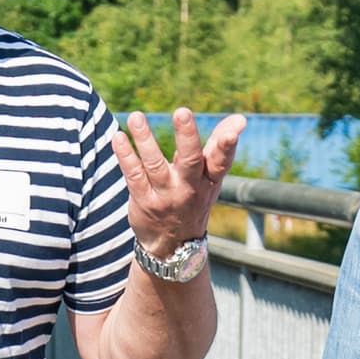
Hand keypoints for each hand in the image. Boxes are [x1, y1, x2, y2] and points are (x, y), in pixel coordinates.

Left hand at [114, 104, 248, 258]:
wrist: (173, 246)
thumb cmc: (195, 198)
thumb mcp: (211, 178)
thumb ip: (220, 146)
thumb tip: (241, 118)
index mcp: (209, 179)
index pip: (221, 162)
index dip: (227, 146)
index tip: (233, 130)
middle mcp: (189, 188)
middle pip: (190, 160)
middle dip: (187, 136)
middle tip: (182, 112)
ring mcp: (165, 196)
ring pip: (155, 165)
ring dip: (145, 140)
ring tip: (136, 117)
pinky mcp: (144, 201)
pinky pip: (134, 176)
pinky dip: (125, 156)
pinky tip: (118, 138)